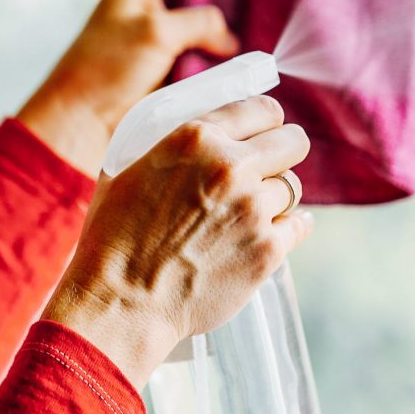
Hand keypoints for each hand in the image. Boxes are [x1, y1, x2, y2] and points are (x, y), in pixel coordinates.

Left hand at [18, 0, 238, 174]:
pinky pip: (207, 47)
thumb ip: (201, 23)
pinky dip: (224, 49)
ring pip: (207, 15)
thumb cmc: (107, 67)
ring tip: (268, 10)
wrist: (86, 120)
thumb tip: (233, 39)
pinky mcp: (175, 59)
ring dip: (230, 19)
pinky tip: (254, 44)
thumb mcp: (157, 33)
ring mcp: (166, 28)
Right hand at [42, 96, 312, 388]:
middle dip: (284, 153)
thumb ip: (173, 146)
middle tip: (270, 168)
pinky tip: (272, 234)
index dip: (266, 121)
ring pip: (292, 188)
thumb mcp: (130, 169)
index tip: (265, 133)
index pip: (261, 109)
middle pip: (293, 142)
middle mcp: (231, 167)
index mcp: (196, 138)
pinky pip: (300, 226)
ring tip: (251, 214)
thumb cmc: (114, 239)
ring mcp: (254, 210)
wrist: (121, 304)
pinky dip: (290, 229)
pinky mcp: (268, 250)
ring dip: (276, 198)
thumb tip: (206, 137)